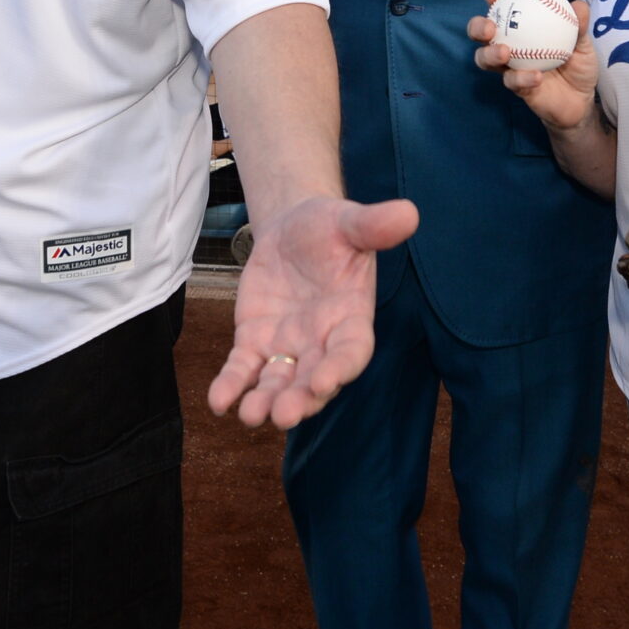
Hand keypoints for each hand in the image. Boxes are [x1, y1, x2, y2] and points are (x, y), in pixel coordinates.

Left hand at [207, 195, 417, 429]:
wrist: (293, 228)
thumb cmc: (329, 227)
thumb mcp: (349, 221)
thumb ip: (375, 225)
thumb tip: (409, 213)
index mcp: (350, 318)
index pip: (351, 352)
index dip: (339, 369)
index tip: (323, 382)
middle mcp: (320, 342)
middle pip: (313, 381)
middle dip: (300, 400)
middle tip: (284, 415)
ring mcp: (287, 347)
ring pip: (278, 384)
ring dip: (265, 402)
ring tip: (250, 415)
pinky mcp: (255, 342)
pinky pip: (243, 369)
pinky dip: (231, 386)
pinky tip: (218, 401)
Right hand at [468, 0, 600, 132]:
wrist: (581, 101)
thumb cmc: (578, 66)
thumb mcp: (583, 45)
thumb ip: (579, 26)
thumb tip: (579, 6)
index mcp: (521, 28)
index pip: (501, 8)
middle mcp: (508, 45)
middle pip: (480, 34)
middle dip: (477, 27)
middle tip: (490, 27)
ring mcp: (509, 68)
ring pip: (484, 59)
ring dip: (490, 54)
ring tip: (505, 52)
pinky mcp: (516, 88)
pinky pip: (512, 81)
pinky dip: (522, 78)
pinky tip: (536, 76)